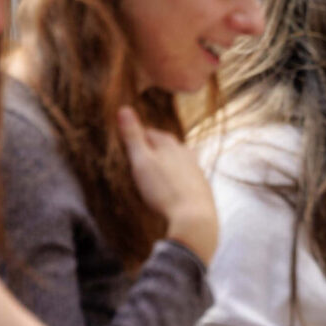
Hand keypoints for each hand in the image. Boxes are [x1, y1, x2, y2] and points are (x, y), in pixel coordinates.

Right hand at [118, 108, 218, 262]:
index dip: (137, 137)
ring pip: (179, 159)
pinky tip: (173, 187)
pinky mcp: (201, 187)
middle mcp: (186, 152)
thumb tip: (123, 108)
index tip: (127, 141)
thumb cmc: (163, 189)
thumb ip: (133, 136)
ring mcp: (196, 169)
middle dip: (153, 148)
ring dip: (168, 162)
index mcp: (170, 144)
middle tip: (139, 155)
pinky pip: (186, 177)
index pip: (149, 133)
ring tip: (156, 169)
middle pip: (166, 145)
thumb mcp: (142, 161)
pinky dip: (177, 179)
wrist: (194, 217)